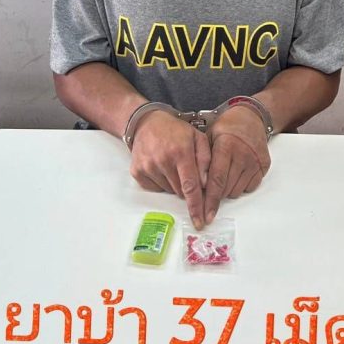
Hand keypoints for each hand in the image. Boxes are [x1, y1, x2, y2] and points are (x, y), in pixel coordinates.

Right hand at [130, 111, 210, 227]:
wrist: (146, 122)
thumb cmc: (176, 130)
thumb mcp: (197, 137)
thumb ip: (206, 160)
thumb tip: (206, 184)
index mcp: (181, 152)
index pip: (191, 186)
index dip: (196, 206)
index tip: (201, 221)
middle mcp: (162, 161)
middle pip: (180, 191)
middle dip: (187, 187)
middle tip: (185, 170)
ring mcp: (148, 167)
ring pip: (168, 191)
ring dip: (174, 184)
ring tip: (171, 164)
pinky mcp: (137, 172)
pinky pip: (155, 188)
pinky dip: (161, 182)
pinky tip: (161, 167)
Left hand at [205, 106, 270, 223]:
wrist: (251, 117)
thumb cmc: (227, 127)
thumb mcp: (210, 136)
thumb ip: (203, 159)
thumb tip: (195, 185)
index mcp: (226, 146)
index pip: (216, 180)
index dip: (210, 200)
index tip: (205, 215)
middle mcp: (242, 154)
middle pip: (226, 188)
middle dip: (215, 194)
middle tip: (208, 189)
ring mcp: (255, 161)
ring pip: (237, 191)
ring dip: (227, 189)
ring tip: (224, 174)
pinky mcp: (263, 166)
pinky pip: (249, 187)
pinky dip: (240, 186)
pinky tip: (236, 173)